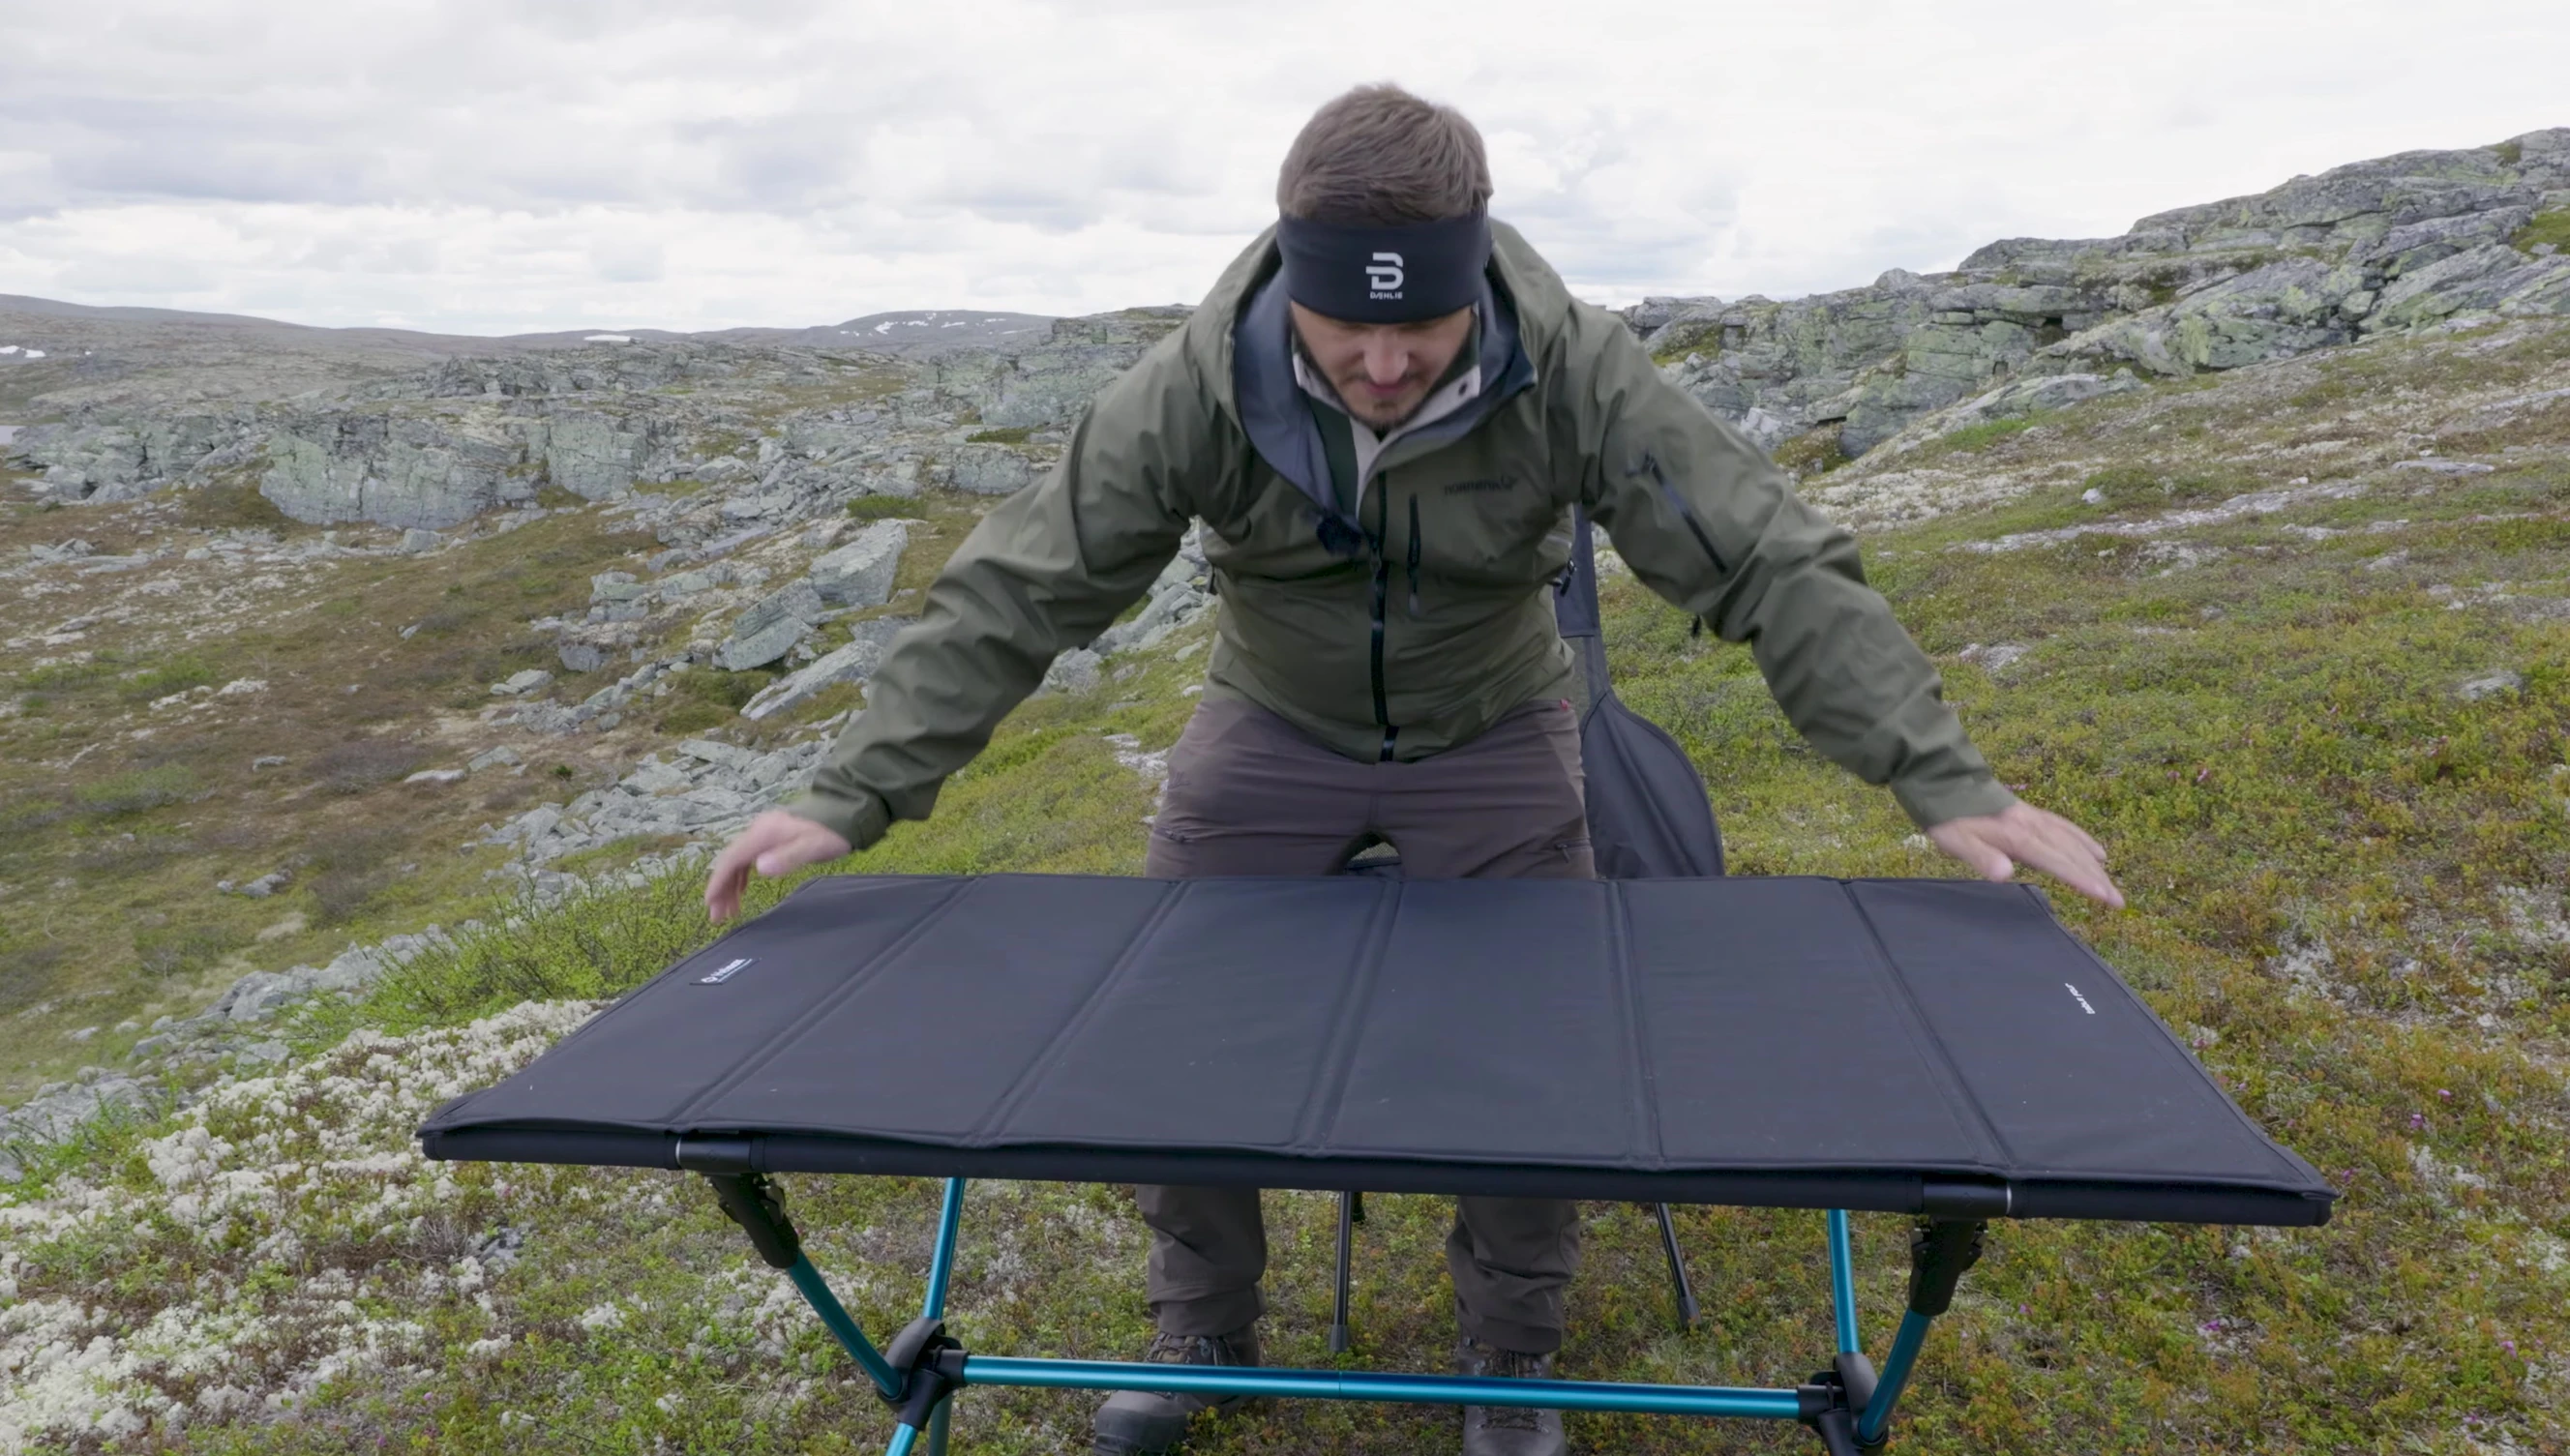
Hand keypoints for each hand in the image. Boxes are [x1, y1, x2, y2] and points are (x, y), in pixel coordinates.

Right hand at [703, 809, 853, 922]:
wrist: (845, 810)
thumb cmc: (831, 831)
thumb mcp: (813, 846)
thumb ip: (787, 857)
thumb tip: (759, 867)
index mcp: (763, 834)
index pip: (731, 859)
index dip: (718, 882)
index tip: (710, 905)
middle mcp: (758, 831)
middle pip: (730, 861)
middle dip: (721, 889)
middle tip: (718, 917)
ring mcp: (764, 833)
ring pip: (738, 861)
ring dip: (731, 886)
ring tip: (730, 910)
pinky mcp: (772, 837)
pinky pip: (748, 858)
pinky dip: (741, 877)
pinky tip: (742, 890)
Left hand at [1926, 801, 2123, 908]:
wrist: (1943, 780)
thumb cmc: (1948, 816)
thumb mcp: (1955, 840)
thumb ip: (1981, 857)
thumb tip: (2005, 874)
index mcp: (2017, 836)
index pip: (2057, 862)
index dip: (2082, 880)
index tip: (2105, 897)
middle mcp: (2032, 826)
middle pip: (2071, 854)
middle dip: (2096, 878)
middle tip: (2119, 901)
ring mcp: (2034, 818)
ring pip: (2072, 842)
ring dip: (2094, 864)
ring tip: (2111, 883)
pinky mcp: (2031, 814)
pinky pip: (2065, 828)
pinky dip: (2083, 840)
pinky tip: (2096, 851)